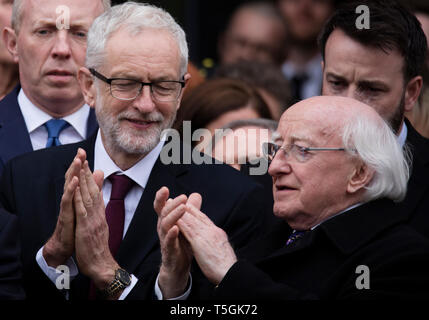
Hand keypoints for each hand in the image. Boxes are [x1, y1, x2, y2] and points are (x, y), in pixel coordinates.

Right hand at [43, 148, 85, 266]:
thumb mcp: (83, 207)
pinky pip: (67, 202)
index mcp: (75, 197)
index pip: (77, 177)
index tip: (83, 151)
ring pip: (68, 187)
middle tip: (79, 151)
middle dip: (75, 164)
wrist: (65, 245)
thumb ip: (90, 191)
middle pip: (71, 178)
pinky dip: (70, 191)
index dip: (80, 165)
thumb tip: (96, 177)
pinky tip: (73, 182)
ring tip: (77, 161)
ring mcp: (66, 207)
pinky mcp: (65, 216)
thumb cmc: (74, 225)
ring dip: (72, 173)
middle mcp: (69, 199)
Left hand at [73, 160, 118, 290]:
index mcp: (99, 214)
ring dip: (83, 179)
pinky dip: (79, 196)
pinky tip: (75, 186)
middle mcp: (97, 214)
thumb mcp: (99, 227)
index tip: (87, 162)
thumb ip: (98, 213)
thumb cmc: (98, 248)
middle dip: (86, 171)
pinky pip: (82, 209)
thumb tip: (99, 200)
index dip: (90, 176)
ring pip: (88, 195)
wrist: (101, 264)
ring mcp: (93, 219)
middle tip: (83, 155)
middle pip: (92, 189)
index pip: (95, 191)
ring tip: (80, 163)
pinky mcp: (86, 227)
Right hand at [154, 187, 196, 298]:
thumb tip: (195, 194)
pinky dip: (171, 234)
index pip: (161, 207)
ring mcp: (165, 240)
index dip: (161, 198)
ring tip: (182, 208)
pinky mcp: (169, 251)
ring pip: (164, 225)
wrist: (179, 267)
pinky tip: (176, 228)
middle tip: (182, 197)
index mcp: (166, 221)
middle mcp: (163, 228)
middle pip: (163, 213)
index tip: (164, 188)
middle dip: (171, 203)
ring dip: (173, 215)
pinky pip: (168, 242)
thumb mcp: (186, 224)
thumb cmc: (181, 244)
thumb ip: (190, 210)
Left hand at [178, 202, 236, 284]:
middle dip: (187, 208)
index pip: (205, 219)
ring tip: (173, 205)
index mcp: (218, 233)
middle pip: (198, 216)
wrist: (230, 272)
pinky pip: (188, 230)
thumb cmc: (227, 266)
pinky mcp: (200, 243)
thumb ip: (216, 243)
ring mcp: (207, 235)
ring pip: (192, 220)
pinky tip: (173, 219)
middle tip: (178, 200)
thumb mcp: (222, 250)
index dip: (196, 212)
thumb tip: (213, 241)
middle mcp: (213, 231)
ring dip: (181, 212)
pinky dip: (181, 223)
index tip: (188, 206)